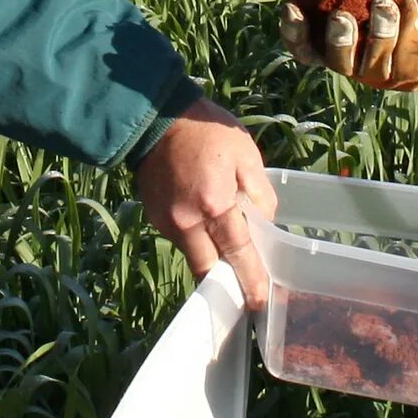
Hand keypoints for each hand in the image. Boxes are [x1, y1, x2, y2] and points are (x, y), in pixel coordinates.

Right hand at [133, 96, 277, 305]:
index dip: (251, 280)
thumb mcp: (246, 154)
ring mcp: (166, 222)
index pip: (238, 254)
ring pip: (193, 255)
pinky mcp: (153, 217)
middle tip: (245, 287)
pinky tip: (205, 220)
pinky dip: (196, 238)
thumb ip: (260, 194)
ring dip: (211, 256)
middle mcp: (186, 222)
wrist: (156, 115)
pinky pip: (180, 239)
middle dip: (227, 281)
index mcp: (214, 205)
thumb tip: (264, 224)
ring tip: (227, 243)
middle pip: (209, 269)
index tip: (260, 302)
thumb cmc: (208, 130)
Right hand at [280, 0, 417, 89]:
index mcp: (329, 46)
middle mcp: (351, 66)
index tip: (292, 8)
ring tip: (384, 3)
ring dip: (379, 30)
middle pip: (338, 62)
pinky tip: (408, 2)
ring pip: (375, 61)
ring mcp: (380, 75)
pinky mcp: (411, 75)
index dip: (293, 32)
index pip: (302, 49)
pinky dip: (408, 24)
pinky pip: (407, 53)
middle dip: (339, 40)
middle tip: (341, 15)